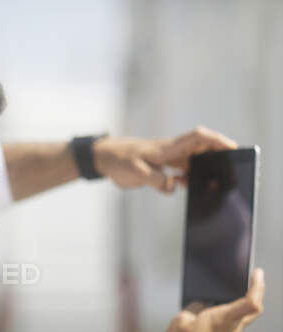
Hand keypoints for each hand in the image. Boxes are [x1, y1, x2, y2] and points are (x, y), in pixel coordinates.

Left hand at [93, 126, 237, 193]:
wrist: (103, 157)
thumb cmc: (118, 160)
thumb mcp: (136, 172)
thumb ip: (156, 179)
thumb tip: (175, 186)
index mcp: (167, 149)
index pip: (198, 138)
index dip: (216, 140)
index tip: (232, 148)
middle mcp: (170, 152)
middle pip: (201, 150)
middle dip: (217, 157)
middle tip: (231, 170)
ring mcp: (166, 160)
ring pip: (192, 163)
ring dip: (203, 171)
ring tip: (214, 184)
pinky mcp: (160, 169)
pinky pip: (180, 174)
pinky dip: (188, 180)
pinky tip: (191, 189)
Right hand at [144, 268, 264, 331]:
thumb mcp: (180, 320)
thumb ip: (194, 308)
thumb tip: (202, 305)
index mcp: (223, 320)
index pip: (251, 302)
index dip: (257, 285)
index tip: (257, 273)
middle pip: (247, 311)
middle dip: (245, 295)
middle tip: (240, 283)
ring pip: (234, 323)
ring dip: (225, 312)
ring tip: (205, 308)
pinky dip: (217, 327)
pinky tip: (200, 328)